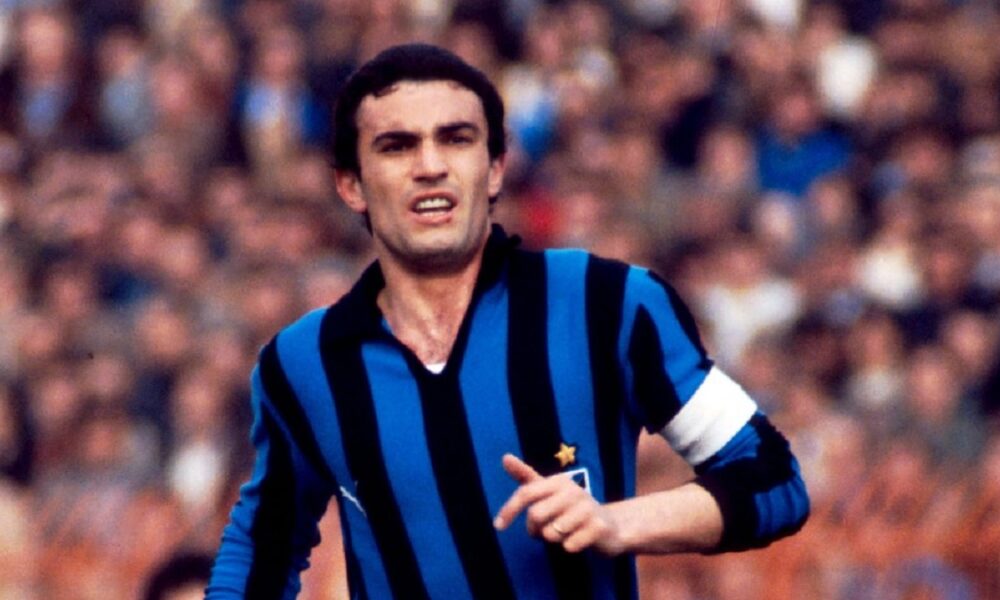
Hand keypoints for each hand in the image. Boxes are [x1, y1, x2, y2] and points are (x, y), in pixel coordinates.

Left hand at [493, 454, 625, 555]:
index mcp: (558, 481)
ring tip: (566, 532)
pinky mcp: (599, 526)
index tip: (498, 526)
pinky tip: (579, 539)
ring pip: (551, 533)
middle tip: (545, 530)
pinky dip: (570, 547)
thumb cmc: (571, 509)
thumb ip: (526, 477)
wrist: (609, 525)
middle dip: (535, 529)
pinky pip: (569, 546)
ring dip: (554, 539)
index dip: (509, 509)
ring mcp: (588, 508)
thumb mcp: (549, 492)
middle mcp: (574, 490)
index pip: (526, 493)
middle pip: (535, 515)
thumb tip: (504, 457)